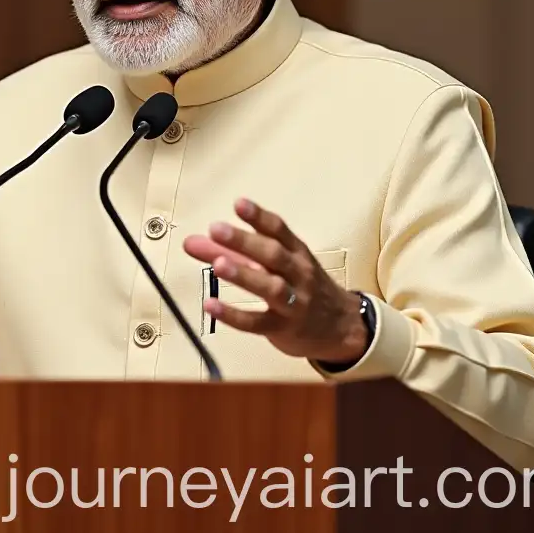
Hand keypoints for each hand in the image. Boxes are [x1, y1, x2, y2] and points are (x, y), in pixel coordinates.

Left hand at [182, 199, 368, 364]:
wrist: (342, 327)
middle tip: (216, 229)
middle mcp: (298, 274)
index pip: (279, 230)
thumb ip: (233, 252)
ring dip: (244, 275)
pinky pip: (258, 323)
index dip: (259, 216)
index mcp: (297, 253)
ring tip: (218, 264)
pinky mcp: (284, 329)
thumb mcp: (275, 265)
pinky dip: (234, 315)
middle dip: (245, 241)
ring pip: (271, 287)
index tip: (238, 203)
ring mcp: (294, 303)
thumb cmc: (302, 287)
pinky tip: (212, 305)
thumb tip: (191, 242)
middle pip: (274, 255)